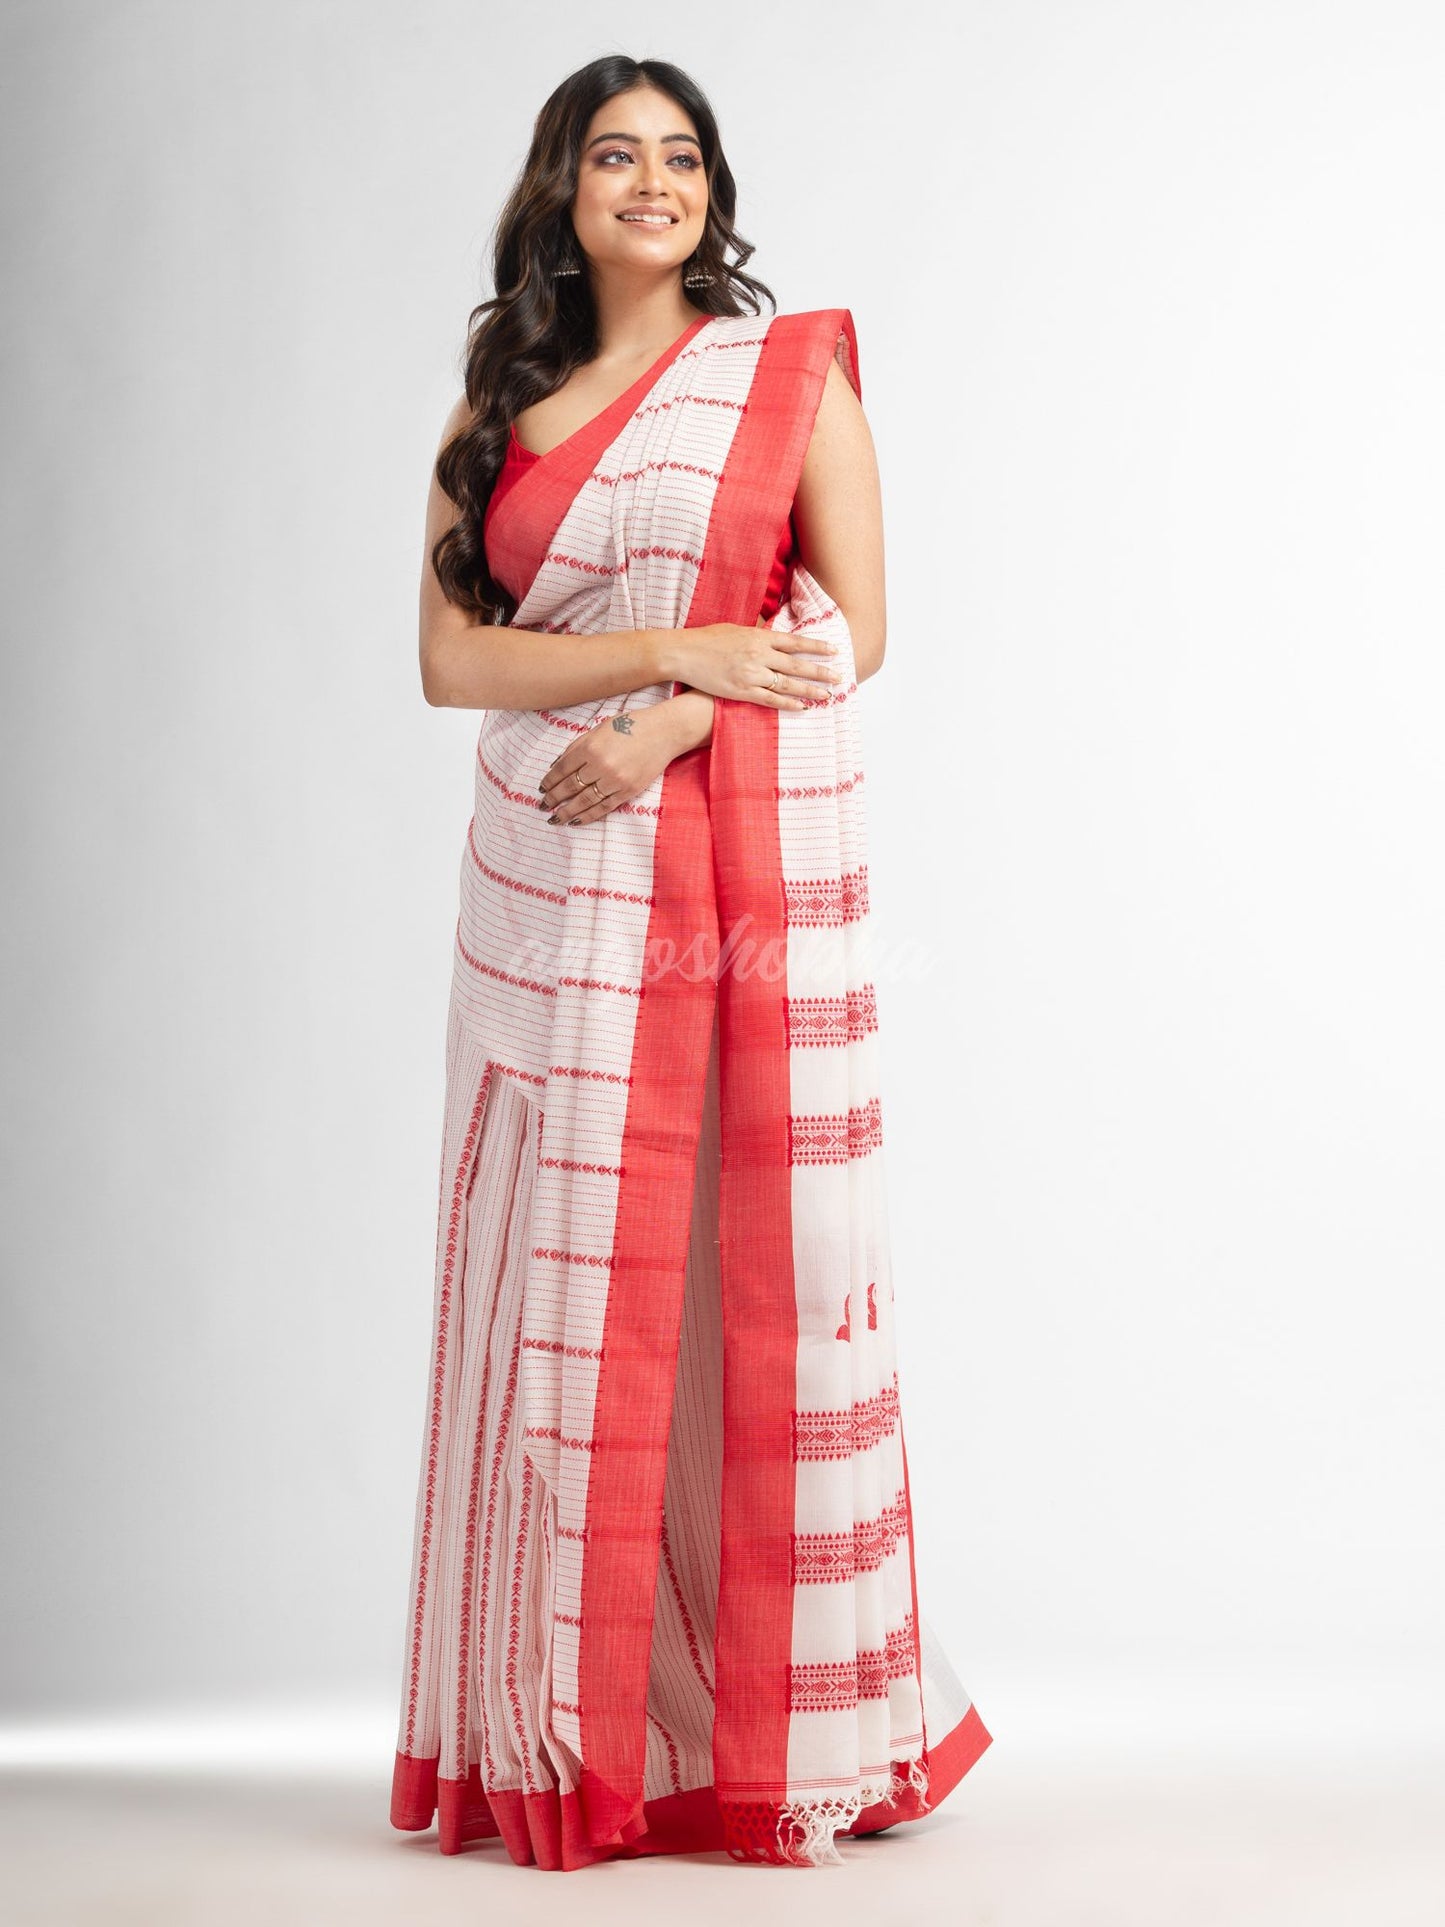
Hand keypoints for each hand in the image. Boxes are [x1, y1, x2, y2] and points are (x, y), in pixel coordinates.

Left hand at [537, 701, 698, 827]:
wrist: (663, 732)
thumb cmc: (630, 726)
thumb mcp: (599, 729)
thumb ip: (576, 746)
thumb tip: (555, 766)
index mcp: (590, 747)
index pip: (562, 770)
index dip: (549, 781)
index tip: (541, 790)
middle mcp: (600, 765)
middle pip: (570, 787)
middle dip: (554, 799)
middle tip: (542, 807)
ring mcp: (615, 780)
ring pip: (585, 801)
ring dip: (567, 812)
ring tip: (555, 818)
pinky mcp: (628, 791)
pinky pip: (604, 807)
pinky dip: (588, 816)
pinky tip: (576, 821)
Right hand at [670, 618, 845, 708]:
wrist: (684, 653)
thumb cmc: (707, 639)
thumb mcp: (736, 627)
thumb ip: (757, 631)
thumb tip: (772, 629)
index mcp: (759, 636)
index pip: (796, 642)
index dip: (817, 647)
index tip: (835, 650)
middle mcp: (759, 655)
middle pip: (797, 665)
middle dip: (820, 672)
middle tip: (839, 678)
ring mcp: (751, 674)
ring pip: (787, 685)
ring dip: (809, 691)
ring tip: (826, 696)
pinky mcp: (741, 691)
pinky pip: (770, 700)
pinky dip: (788, 705)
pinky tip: (802, 707)